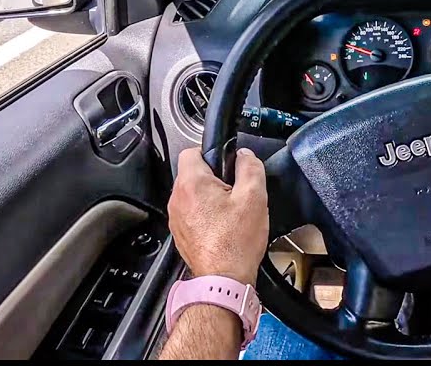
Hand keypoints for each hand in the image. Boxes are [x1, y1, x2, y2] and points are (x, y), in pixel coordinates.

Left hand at [168, 147, 268, 285]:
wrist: (223, 279)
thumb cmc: (235, 242)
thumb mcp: (254, 197)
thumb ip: (250, 167)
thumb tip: (245, 156)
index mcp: (192, 184)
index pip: (192, 150)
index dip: (212, 152)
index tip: (226, 164)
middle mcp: (178, 199)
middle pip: (193, 173)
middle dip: (214, 178)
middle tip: (234, 192)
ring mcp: (176, 218)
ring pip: (193, 194)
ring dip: (209, 197)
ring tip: (230, 212)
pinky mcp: (181, 233)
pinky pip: (192, 213)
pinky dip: (205, 215)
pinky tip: (223, 227)